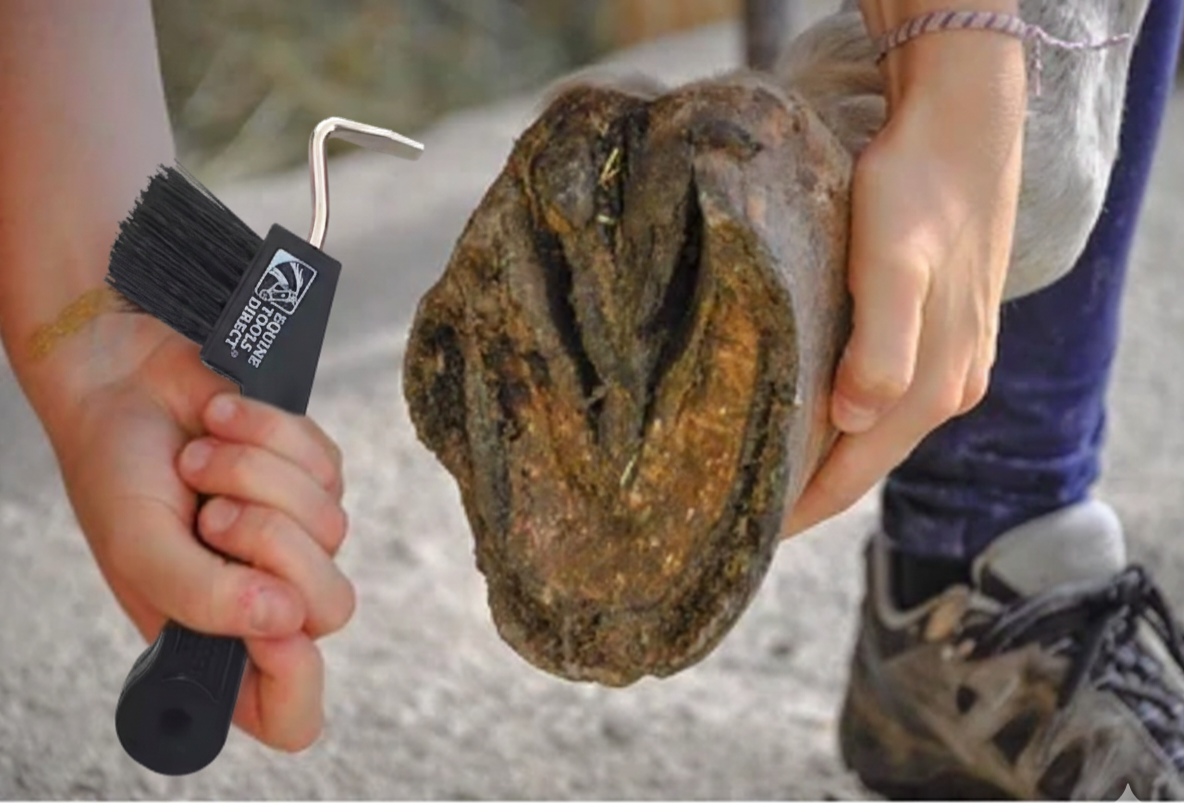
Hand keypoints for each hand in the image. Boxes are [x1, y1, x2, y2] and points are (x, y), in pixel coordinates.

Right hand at [50, 318, 352, 750]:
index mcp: (218, 641)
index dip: (293, 676)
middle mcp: (267, 597)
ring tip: (199, 458)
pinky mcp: (315, 475)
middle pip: (333, 607)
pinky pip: (328, 463)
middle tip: (212, 514)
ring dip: (256, 476)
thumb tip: (285, 621)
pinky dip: (272, 434)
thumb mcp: (141, 549)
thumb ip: (204, 600)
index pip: (291, 712)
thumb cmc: (118, 474)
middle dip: (272, 543)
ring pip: (333, 525)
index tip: (265, 606)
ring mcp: (298, 536)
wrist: (122, 383)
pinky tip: (223, 422)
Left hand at [785, 31, 1026, 534]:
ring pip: (874, 433)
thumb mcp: (892, 267)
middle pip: (862, 465)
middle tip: (737, 512)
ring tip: (764, 470)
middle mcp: (947, 388)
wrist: (961, 130)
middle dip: (805, 493)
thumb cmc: (914, 193)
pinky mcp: (946, 335)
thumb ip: (879, 349)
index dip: (798, 513)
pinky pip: (886, 398)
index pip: (851, 478)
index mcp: (930, 387)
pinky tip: (812, 411)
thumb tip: (850, 422)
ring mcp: (952, 363)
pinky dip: (845, 419)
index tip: (743, 539)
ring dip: (823, 457)